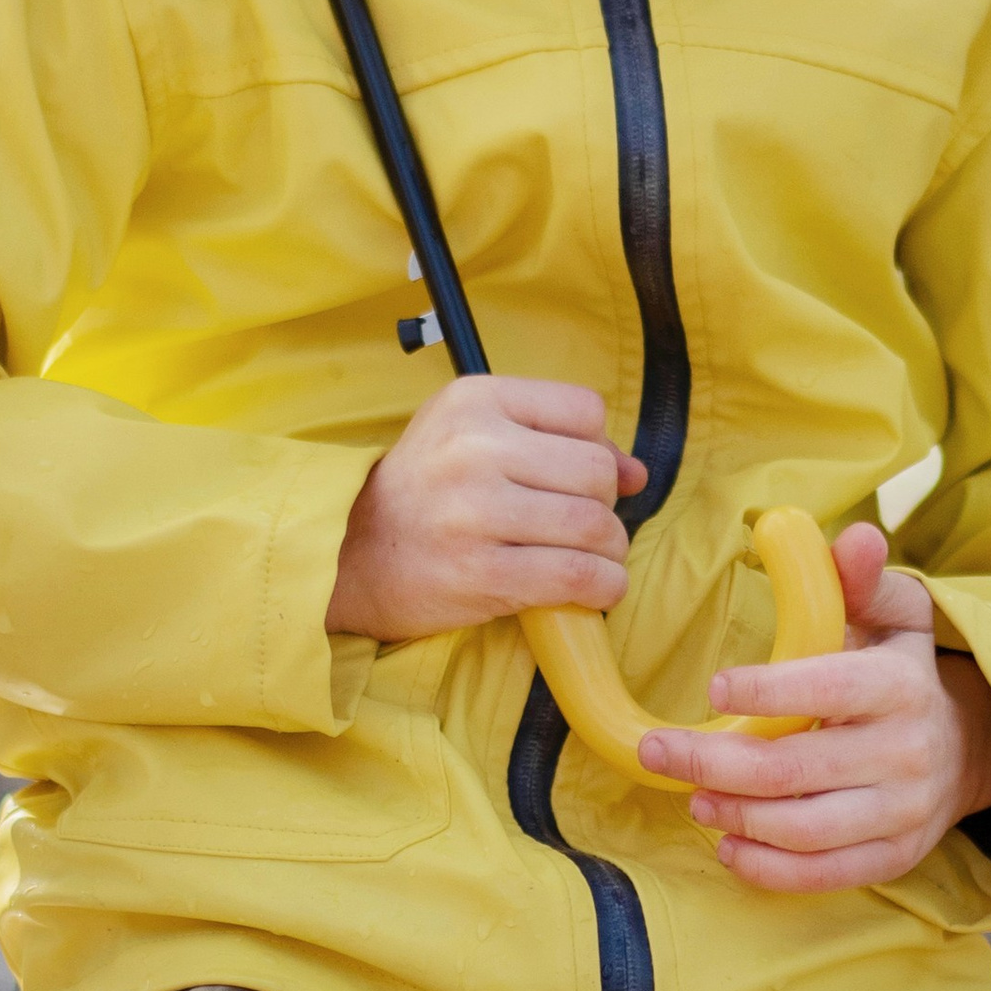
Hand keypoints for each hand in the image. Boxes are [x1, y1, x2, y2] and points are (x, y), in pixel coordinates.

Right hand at [329, 377, 646, 644]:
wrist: (351, 558)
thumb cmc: (425, 494)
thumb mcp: (473, 438)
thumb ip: (556, 441)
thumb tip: (638, 473)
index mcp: (473, 400)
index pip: (584, 410)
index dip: (597, 447)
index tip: (576, 478)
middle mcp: (473, 447)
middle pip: (597, 471)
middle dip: (606, 506)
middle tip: (583, 527)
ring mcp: (475, 511)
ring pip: (595, 525)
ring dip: (610, 551)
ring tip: (591, 560)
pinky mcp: (482, 572)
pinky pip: (578, 576)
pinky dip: (604, 587)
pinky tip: (594, 590)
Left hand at [635, 523, 990, 890]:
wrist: (966, 747)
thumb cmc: (902, 671)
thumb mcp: (892, 614)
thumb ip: (861, 580)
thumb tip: (853, 538)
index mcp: (900, 685)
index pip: (828, 688)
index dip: (766, 692)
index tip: (712, 688)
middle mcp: (906, 752)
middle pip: (794, 769)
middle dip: (712, 761)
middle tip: (658, 750)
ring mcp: (902, 811)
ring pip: (802, 829)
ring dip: (734, 816)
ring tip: (692, 796)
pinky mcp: (893, 856)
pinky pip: (823, 876)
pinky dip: (767, 868)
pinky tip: (728, 843)